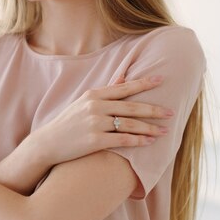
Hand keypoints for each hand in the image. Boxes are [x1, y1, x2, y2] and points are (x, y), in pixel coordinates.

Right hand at [30, 75, 173, 166]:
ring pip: (130, 124)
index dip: (144, 83)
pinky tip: (149, 142)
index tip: (162, 80)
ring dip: (150, 128)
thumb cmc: (68, 123)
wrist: (47, 143)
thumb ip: (105, 91)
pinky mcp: (94, 140)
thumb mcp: (83, 102)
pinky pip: (122, 140)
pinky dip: (138, 141)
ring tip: (164, 131)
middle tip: (171, 112)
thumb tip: (123, 76)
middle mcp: (95, 106)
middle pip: (131, 106)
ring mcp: (95, 123)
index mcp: (94, 95)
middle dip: (154, 110)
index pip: (124, 87)